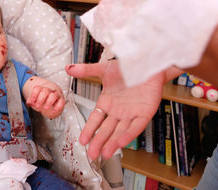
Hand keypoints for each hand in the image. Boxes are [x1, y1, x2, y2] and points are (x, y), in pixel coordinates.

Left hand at [26, 85, 64, 118]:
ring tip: (45, 108)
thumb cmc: (43, 102)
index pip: (37, 88)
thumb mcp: (35, 102)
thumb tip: (29, 102)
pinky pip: (61, 101)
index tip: (32, 100)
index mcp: (41, 89)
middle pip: (45, 90)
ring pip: (53, 95)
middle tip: (37, 106)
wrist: (52, 106)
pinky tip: (54, 110)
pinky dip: (58, 106)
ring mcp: (56, 95)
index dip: (34, 94)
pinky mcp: (61, 100)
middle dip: (41, 99)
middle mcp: (49, 91)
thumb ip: (31, 102)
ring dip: (49, 102)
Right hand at [65, 60, 181, 159]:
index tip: (82, 140)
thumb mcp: (104, 69)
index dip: (89, 130)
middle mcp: (118, 111)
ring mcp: (131, 113)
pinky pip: (136, 126)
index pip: (95, 120)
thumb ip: (86, 71)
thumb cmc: (127, 67)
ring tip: (105, 153)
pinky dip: (129, 134)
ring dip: (113, 143)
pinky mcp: (145, 112)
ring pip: (120, 131)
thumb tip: (68, 68)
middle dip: (99, 142)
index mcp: (107, 102)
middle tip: (92, 154)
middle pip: (106, 130)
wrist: (148, 63)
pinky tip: (122, 142)